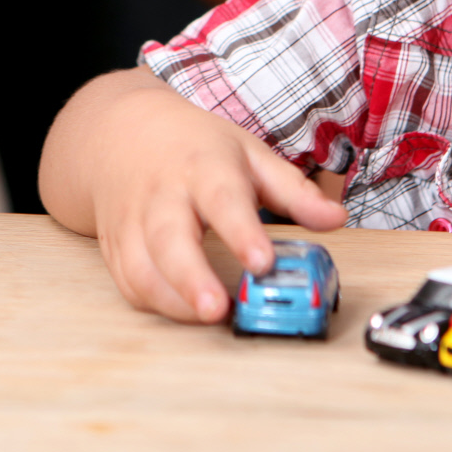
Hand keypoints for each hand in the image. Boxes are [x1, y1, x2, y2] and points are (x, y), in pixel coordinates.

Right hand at [40, 69, 345, 322]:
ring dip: (170, 299)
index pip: (222, 199)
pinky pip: (127, 281)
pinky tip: (181, 311)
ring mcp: (133, 222)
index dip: (242, 232)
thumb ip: (292, 190)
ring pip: (141, 266)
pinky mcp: (115, 247)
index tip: (262, 262)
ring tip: (206, 317)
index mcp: (202, 167)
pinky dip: (151, 301)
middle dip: (191, 277)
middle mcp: (163, 195)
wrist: (122, 134)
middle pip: (169, 238)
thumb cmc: (194, 147)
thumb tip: (336, 219)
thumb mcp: (248, 153)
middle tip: (217, 309)